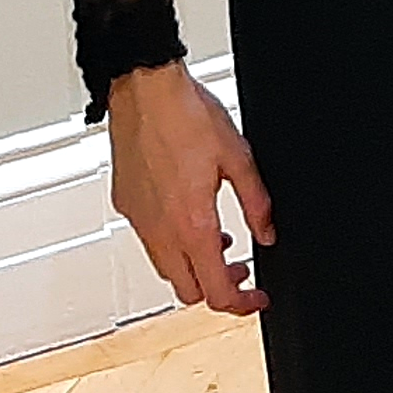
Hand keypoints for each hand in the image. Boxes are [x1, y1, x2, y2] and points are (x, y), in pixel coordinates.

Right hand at [107, 63, 273, 315]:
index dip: (242, 304)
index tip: (256, 297)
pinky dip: (171, 243)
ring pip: (165, 270)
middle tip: (239, 270)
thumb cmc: (185, 114)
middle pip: (187, 292)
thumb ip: (257, 202)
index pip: (216, 291)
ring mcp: (139, 219)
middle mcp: (160, 230)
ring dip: (193, 267)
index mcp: (192, 224)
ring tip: (216, 241)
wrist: (144, 87)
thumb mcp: (238, 157)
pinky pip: (148, 241)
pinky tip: (187, 216)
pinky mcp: (125, 204)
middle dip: (217, 289)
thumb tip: (267, 232)